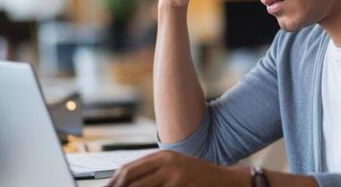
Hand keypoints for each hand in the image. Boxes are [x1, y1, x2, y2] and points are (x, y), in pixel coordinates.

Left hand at [108, 150, 248, 186]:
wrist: (226, 180)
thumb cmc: (199, 178)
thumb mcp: (175, 169)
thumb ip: (154, 173)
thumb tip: (126, 180)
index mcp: (162, 157)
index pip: (128, 169)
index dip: (114, 183)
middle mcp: (166, 162)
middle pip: (130, 177)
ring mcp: (174, 175)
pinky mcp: (181, 185)